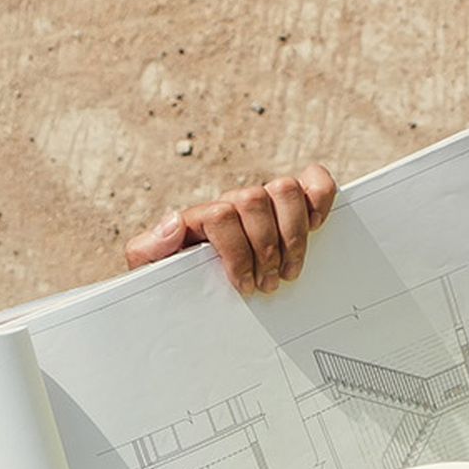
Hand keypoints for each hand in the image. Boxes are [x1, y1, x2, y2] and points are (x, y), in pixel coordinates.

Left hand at [122, 163, 337, 293]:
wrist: (196, 287)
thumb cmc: (181, 281)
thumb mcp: (152, 271)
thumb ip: (148, 248)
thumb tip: (173, 222)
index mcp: (200, 217)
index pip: (221, 215)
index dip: (237, 252)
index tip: (245, 286)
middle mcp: (233, 203)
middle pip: (254, 200)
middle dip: (266, 248)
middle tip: (269, 283)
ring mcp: (264, 201)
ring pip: (284, 189)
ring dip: (293, 235)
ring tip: (290, 270)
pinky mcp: (293, 204)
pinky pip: (312, 182)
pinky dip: (320, 198)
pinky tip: (315, 227)